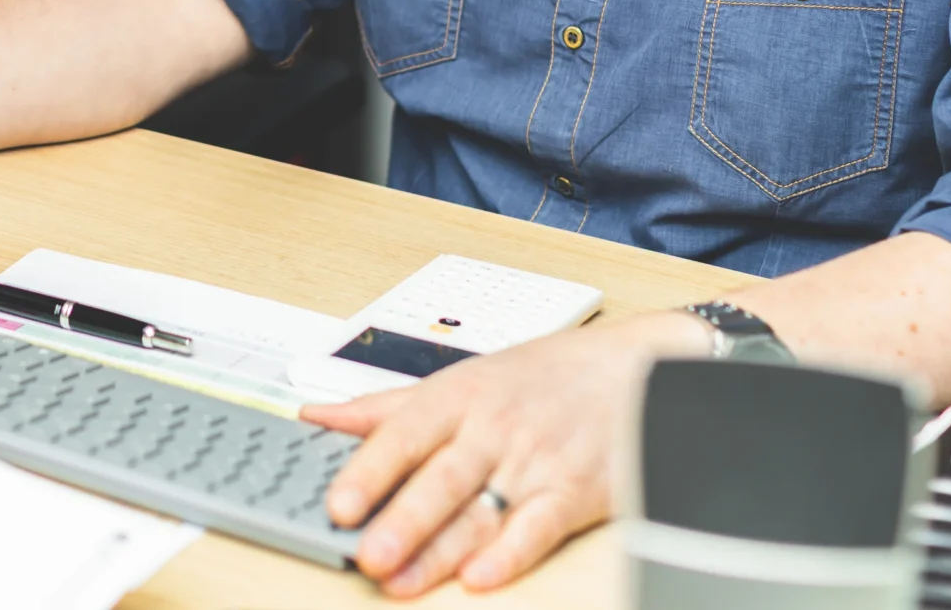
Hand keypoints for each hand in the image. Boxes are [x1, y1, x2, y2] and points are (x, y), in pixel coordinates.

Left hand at [303, 312, 705, 595]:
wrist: (634, 370)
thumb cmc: (541, 377)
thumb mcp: (462, 378)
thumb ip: (386, 406)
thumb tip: (317, 417)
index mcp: (459, 396)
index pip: (405, 433)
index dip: (369, 470)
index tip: (336, 503)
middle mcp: (495, 427)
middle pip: (441, 477)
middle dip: (402, 519)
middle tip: (367, 554)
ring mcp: (536, 460)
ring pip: (482, 509)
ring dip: (441, 550)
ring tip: (402, 580)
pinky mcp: (577, 492)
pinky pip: (540, 526)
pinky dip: (511, 553)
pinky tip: (481, 577)